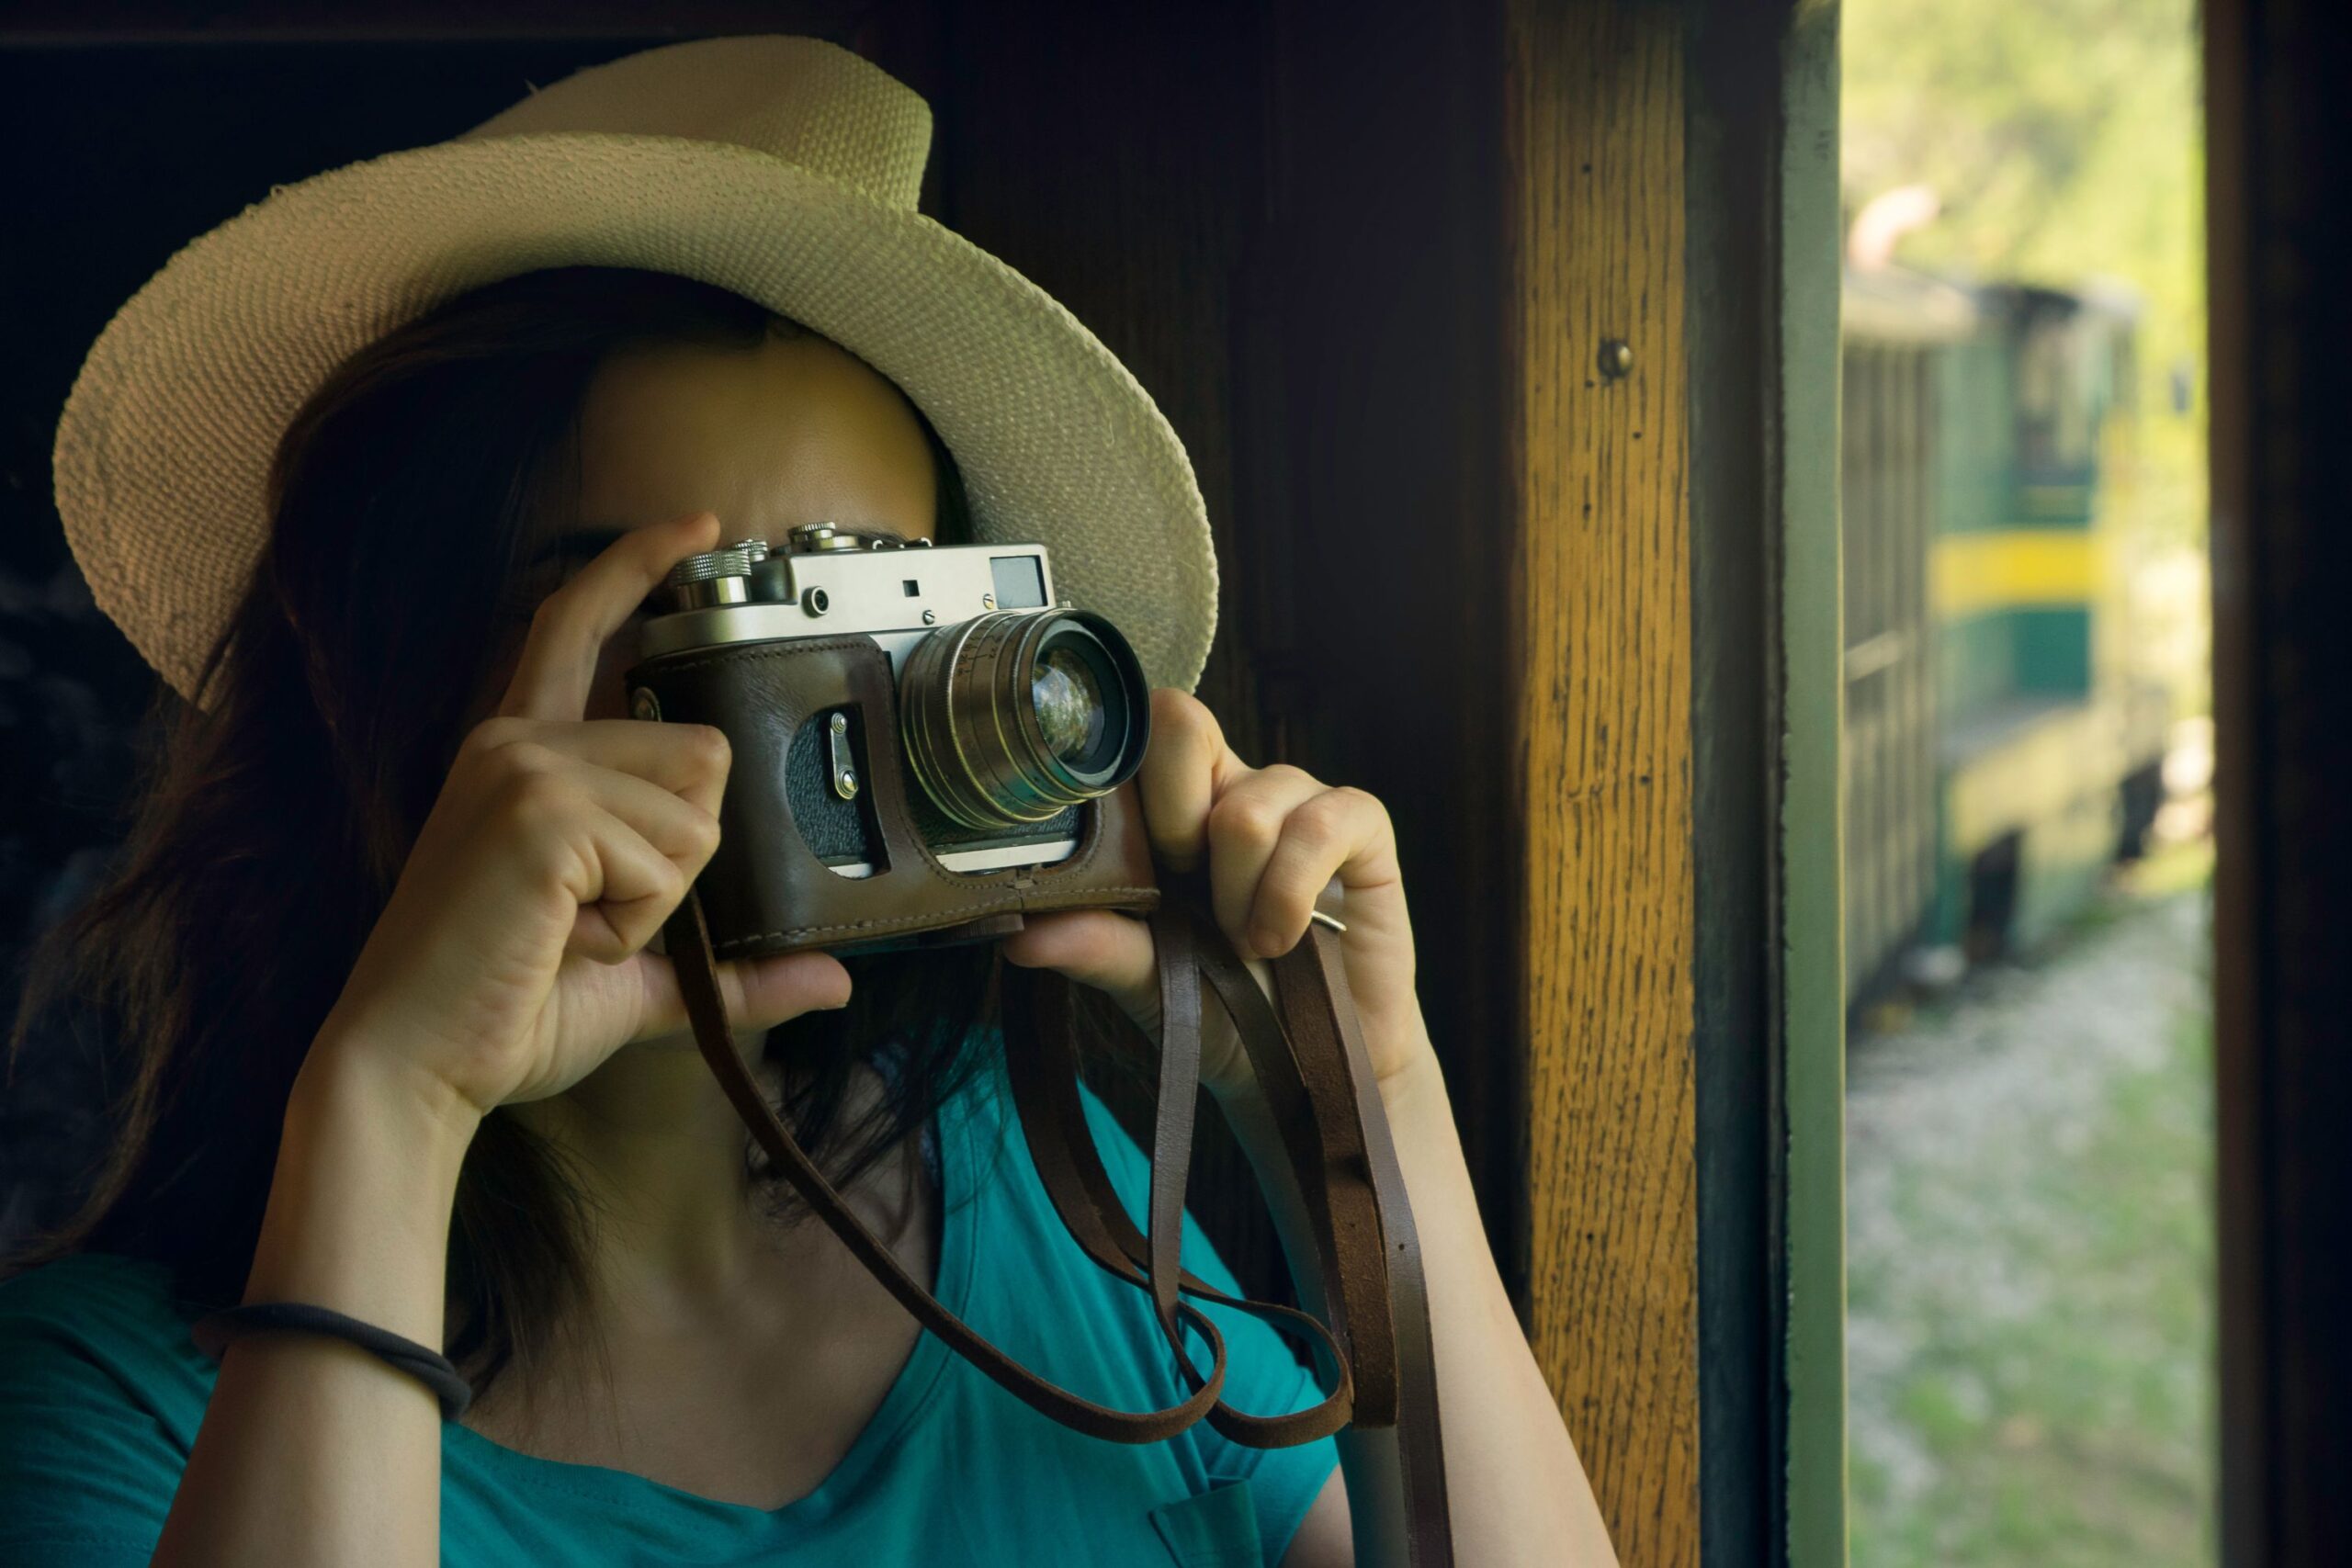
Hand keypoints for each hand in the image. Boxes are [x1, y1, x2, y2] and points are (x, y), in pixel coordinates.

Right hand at [309, 510, 852, 1122]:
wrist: (416, 1067)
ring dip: (661, 898)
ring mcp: (526, 768)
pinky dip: (638, 922)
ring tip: (573, 931)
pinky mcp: (541, 811)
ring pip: (696, 813)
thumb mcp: (639, 979)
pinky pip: (667, 860)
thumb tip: (834, 981)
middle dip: (684, 856)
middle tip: (596, 913)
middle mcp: (517, 740)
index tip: (702, 525)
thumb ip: (733, 972)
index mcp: (524, 754)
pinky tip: (564, 939)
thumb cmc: (506, 1013)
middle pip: (704, 756)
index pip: (580, 626)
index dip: (641, 564)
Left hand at [1000, 688, 1435, 1098]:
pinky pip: (1321, 826)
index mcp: (1171, 807)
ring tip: (1245, 943)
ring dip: (1239, 895)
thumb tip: (1020, 933)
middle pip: (1182, 722)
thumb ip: (1096, 946)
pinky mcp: (1361, 825)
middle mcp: (1231, 786)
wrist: (1307, 1069)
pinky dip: (1291, 895)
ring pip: (1249, 806)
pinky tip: (1284, 936)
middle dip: (1173, 825)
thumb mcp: (1147, 982)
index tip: (1125, 861)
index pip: (1133, 732)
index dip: (1119, 781)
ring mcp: (1298, 798)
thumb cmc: (1224, 1010)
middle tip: (1184, 893)